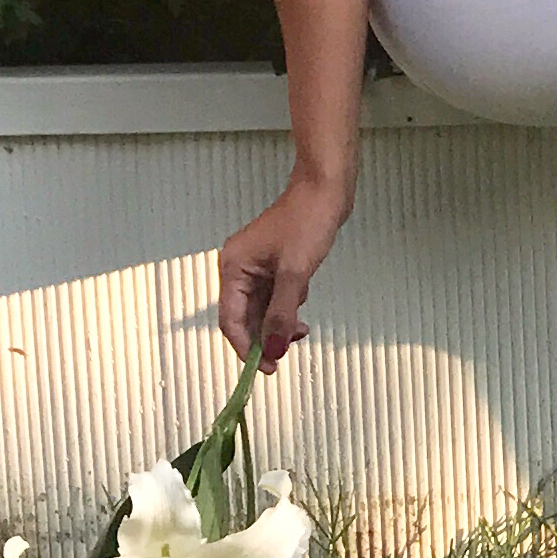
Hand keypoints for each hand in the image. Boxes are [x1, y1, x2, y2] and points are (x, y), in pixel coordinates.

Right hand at [218, 171, 348, 371]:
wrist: (326, 190)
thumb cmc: (307, 221)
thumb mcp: (295, 274)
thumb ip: (282, 315)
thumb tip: (274, 350)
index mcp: (233, 267)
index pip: (230, 320)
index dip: (246, 347)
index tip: (265, 368)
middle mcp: (238, 268)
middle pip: (244, 317)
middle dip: (265, 337)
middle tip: (285, 356)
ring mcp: (256, 266)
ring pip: (261, 309)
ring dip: (278, 323)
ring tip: (301, 329)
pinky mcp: (273, 264)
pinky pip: (273, 296)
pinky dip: (286, 306)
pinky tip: (302, 301)